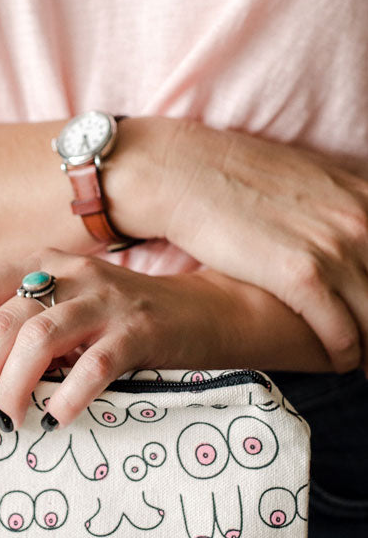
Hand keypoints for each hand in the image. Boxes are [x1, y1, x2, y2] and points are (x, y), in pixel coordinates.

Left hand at [0, 247, 251, 434]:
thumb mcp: (64, 314)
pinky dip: (69, 395)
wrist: (199, 312)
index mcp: (39, 268)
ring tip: (10, 421)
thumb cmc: (118, 323)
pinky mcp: (140, 331)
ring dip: (13, 387)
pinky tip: (56, 420)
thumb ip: (22, 332)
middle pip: (0, 325)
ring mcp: (105, 301)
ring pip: (38, 340)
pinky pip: (95, 364)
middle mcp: (68, 276)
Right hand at [110, 117, 367, 373]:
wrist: (187, 174)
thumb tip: (348, 224)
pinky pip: (340, 329)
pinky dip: (346, 353)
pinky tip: (343, 363)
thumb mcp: (306, 181)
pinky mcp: (300, 274)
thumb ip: (337, 206)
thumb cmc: (236, 179)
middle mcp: (360, 221)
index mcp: (365, 196)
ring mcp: (334, 247)